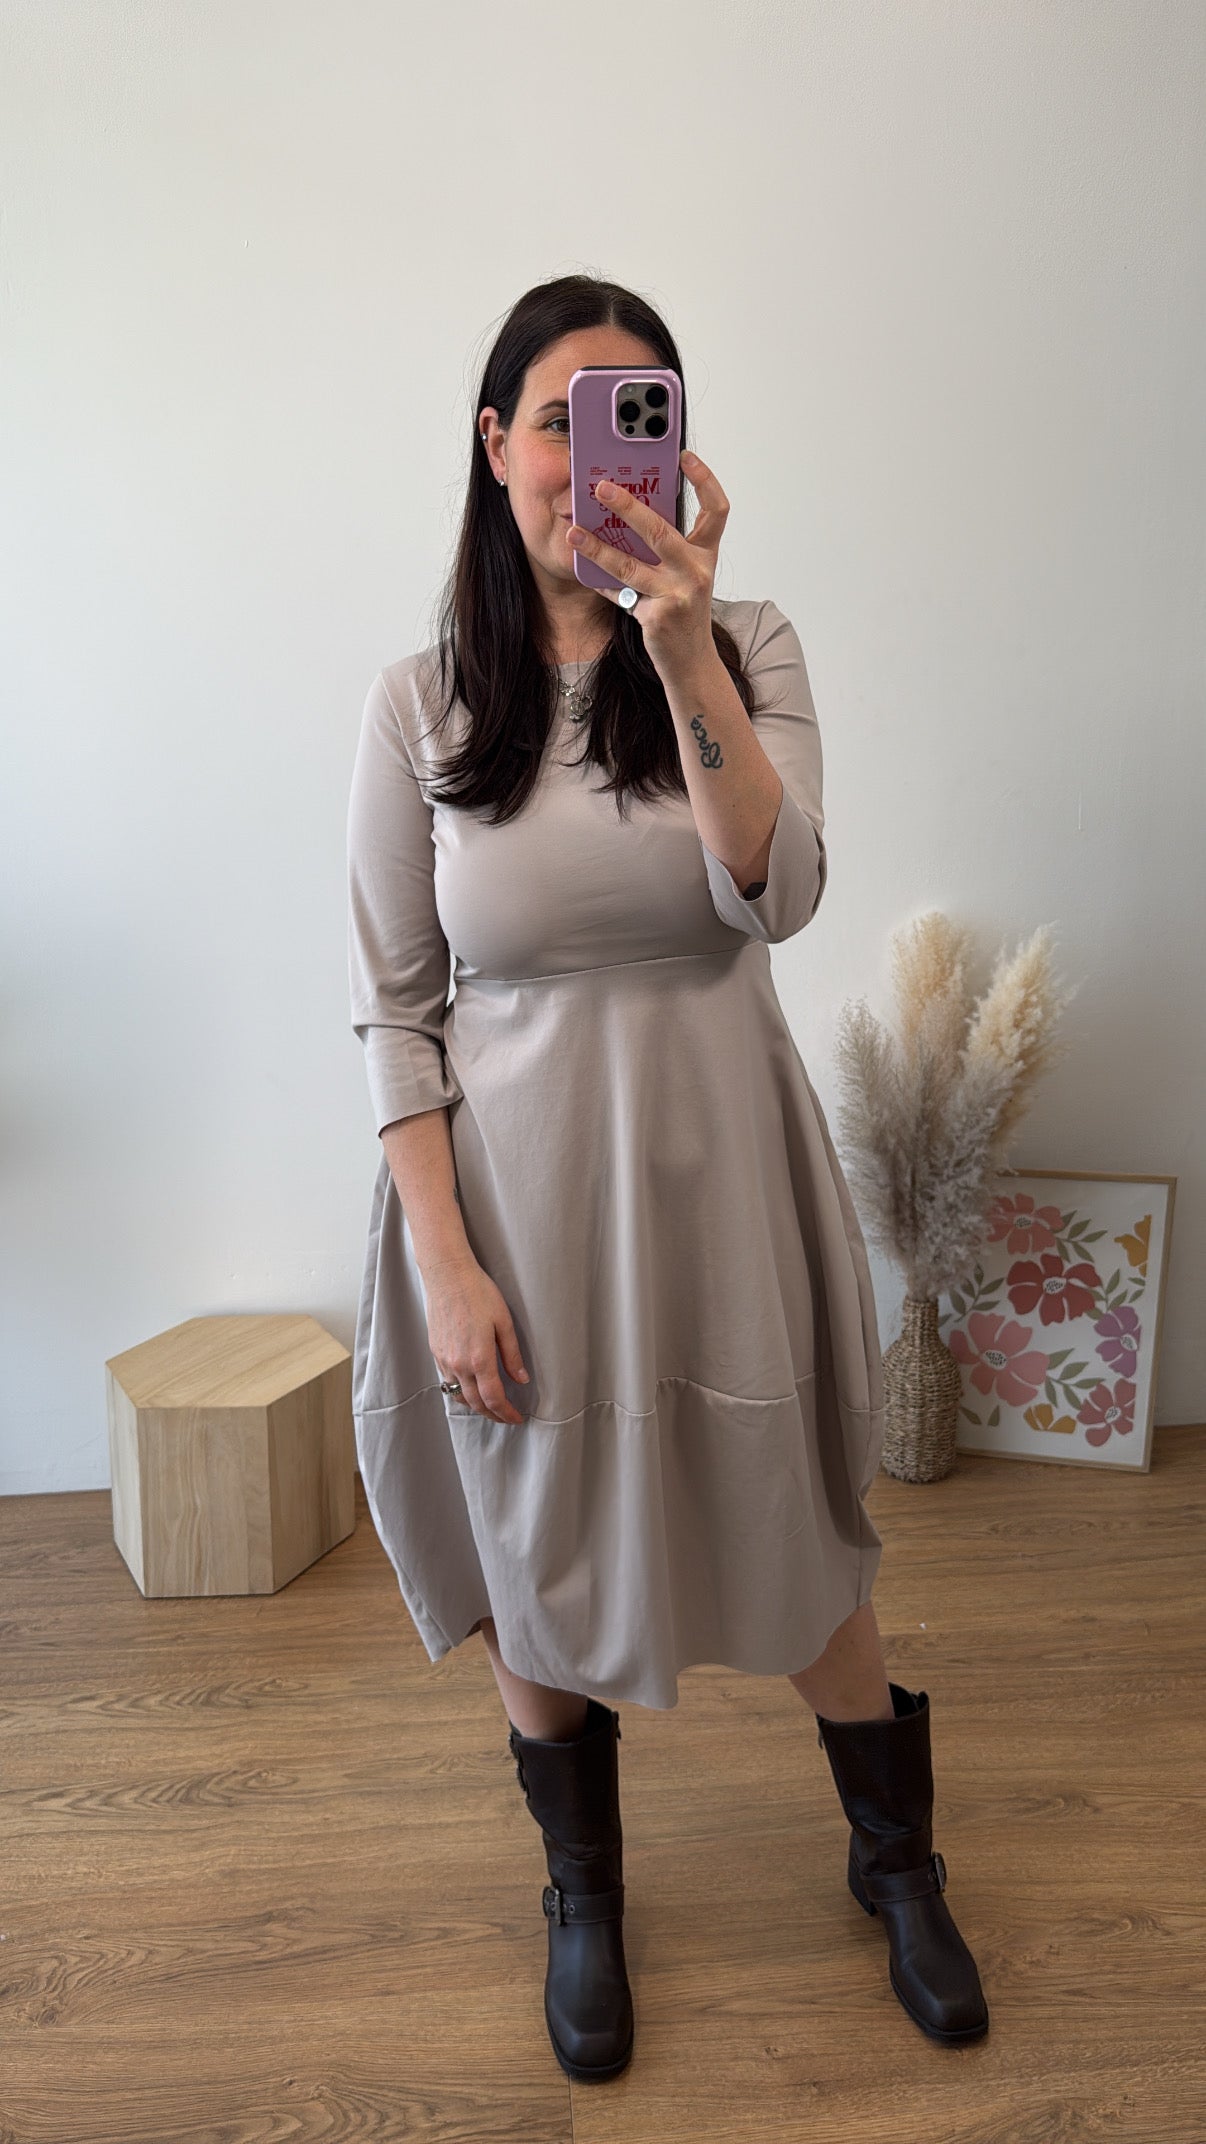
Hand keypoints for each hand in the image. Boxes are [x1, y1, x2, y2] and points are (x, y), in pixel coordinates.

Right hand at [425, 1254, 529, 1423]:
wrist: (447, 1275)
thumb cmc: (478, 1293)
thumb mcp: (503, 1322)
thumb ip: (512, 1354)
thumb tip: (522, 1379)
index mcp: (479, 1358)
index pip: (494, 1398)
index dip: (506, 1413)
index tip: (517, 1418)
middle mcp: (459, 1364)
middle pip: (476, 1403)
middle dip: (493, 1415)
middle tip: (507, 1418)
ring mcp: (444, 1360)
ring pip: (459, 1396)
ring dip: (476, 1407)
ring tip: (491, 1408)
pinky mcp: (436, 1352)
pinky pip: (448, 1382)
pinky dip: (461, 1393)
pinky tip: (471, 1389)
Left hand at [565, 448, 728, 677]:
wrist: (691, 660)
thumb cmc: (683, 609)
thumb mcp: (683, 573)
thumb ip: (666, 545)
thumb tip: (629, 510)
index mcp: (705, 553)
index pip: (716, 510)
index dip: (704, 480)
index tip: (684, 456)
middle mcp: (697, 570)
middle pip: (659, 530)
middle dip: (627, 506)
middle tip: (600, 487)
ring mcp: (679, 594)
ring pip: (630, 565)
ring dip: (597, 547)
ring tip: (573, 532)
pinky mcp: (659, 616)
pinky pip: (620, 593)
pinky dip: (600, 582)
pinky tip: (583, 571)